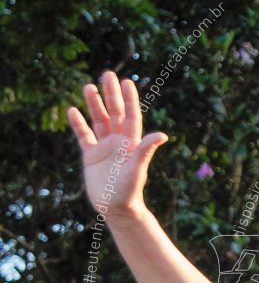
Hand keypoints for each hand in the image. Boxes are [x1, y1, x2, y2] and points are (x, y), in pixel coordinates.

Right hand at [67, 71, 168, 216]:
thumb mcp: (137, 169)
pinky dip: (78, 124)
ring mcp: (104, 148)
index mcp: (131, 143)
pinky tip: (72, 110)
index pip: (130, 116)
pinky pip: (83, 136)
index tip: (127, 82)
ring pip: (98, 121)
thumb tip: (163, 135)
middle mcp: (118, 142)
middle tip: (107, 74)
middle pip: (114, 113)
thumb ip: (146, 150)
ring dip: (93, 104)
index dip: (129, 99)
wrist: (116, 208)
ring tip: (88, 86)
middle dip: (111, 94)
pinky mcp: (91, 156)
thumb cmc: (129, 191)